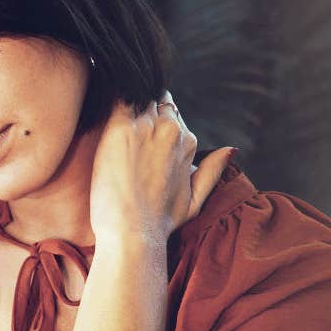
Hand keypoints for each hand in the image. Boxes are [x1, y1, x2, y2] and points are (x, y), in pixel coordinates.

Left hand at [88, 93, 234, 246]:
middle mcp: (171, 129)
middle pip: (154, 100)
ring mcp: (146, 126)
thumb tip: (230, 150)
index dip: (154, 119)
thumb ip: (212, 172)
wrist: (133, 233)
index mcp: (186, 142)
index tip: (138, 135)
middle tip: (121, 128)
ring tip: (110, 122)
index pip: (170, 112)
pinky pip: (117, 99)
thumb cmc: (159, 224)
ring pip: (136, 97)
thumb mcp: (195, 201)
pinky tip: (99, 108)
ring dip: (125, 104)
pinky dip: (110, 100)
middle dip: (141, 108)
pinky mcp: (121, 128)